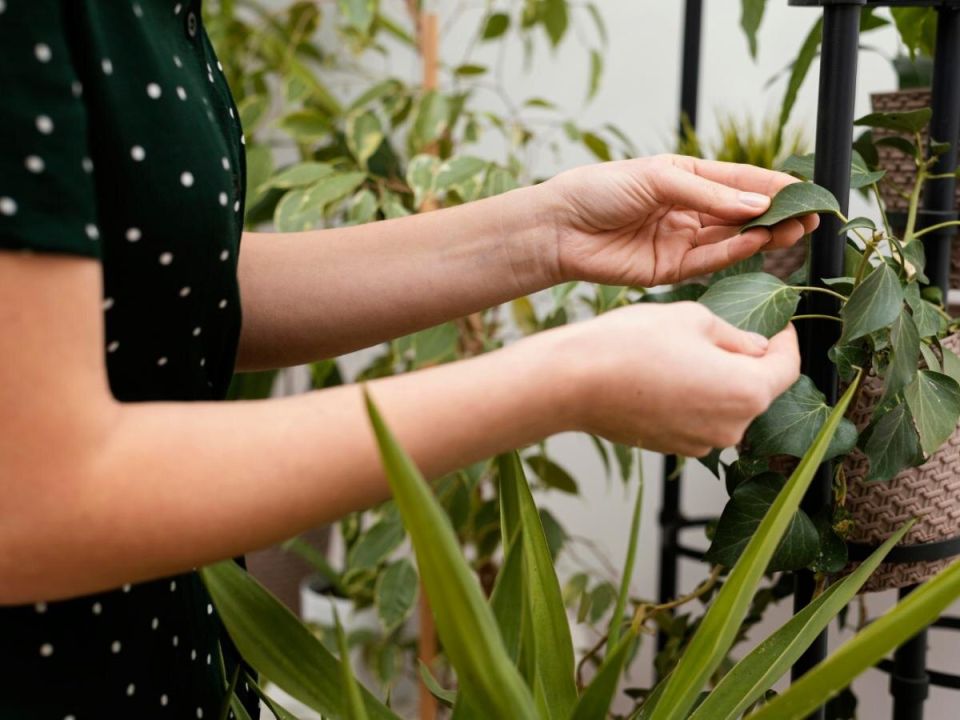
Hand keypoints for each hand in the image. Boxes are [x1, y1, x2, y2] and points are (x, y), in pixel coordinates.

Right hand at [534, 303, 799, 455]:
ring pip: (725, 405)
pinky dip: (693, 398)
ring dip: (717, 380)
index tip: (781, 326)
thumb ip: (734, 335)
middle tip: (722, 333)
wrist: (574, 382)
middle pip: (756, 389)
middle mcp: (731, 427)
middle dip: (748, 361)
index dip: (787, 342)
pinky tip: (665, 374)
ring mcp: (700, 443)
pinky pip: (698, 419)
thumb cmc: (629, 345)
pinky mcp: (673, 447)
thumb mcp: (692, 319)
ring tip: (685, 351)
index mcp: (746, 390)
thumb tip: (753, 346)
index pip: (787, 367)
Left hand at [540, 154, 819, 285]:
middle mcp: (687, 211)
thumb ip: (708, 195)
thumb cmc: (598, 191)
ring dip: (763, 235)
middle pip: (742, 214)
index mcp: (685, 179)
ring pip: (732, 240)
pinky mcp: (669, 270)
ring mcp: (680, 241)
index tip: (805, 191)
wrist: (558, 228)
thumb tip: (757, 207)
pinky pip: (710, 261)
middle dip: (777, 215)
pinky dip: (734, 253)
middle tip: (809, 217)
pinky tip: (757, 242)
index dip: (772, 187)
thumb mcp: (657, 179)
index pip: (739, 183)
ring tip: (793, 229)